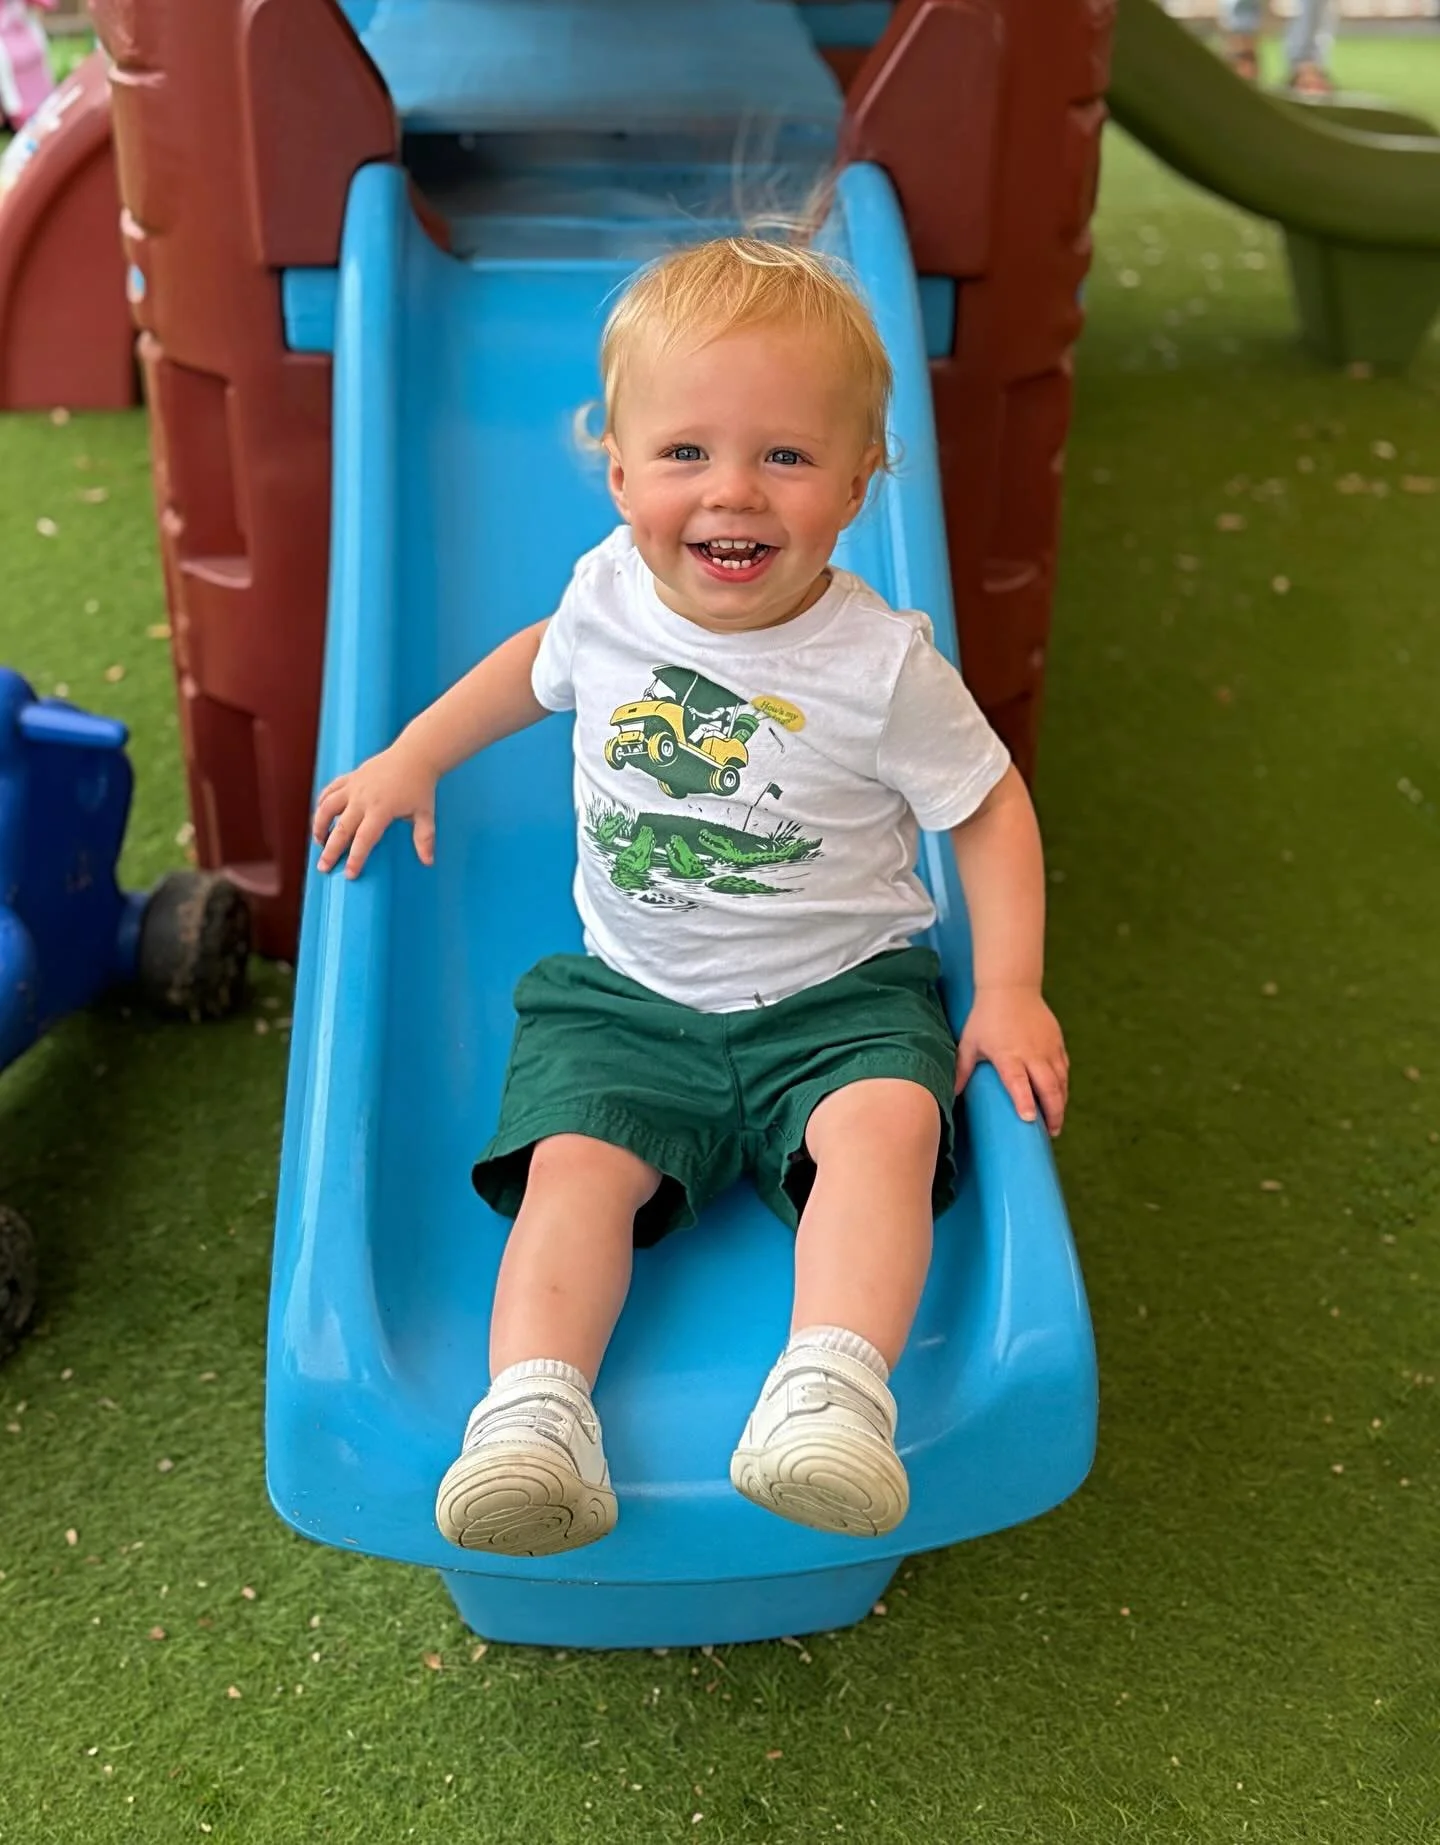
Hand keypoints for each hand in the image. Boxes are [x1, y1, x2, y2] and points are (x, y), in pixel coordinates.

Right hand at [311, 744, 437, 877]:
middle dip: (330, 850)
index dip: (355, 858)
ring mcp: (353, 786)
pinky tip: (321, 815)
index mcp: (381, 809)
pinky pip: (329, 791)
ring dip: (319, 826)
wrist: (414, 755)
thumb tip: (428, 861)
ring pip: (327, 807)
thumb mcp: (425, 813)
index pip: (364, 839)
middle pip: (341, 828)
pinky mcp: (350, 777)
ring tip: (319, 842)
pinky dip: (322, 803)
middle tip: (323, 868)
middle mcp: (362, 798)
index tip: (349, 874)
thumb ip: (424, 838)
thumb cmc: (420, 786)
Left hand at [955, 985, 1068, 1135]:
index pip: (1018, 1082)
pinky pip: (1064, 1068)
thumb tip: (950, 1094)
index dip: (1025, 1101)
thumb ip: (961, 1069)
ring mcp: (1048, 1048)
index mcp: (1009, 1055)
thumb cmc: (986, 1017)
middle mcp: (1032, 1054)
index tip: (1030, 1120)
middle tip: (1051, 1132)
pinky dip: (1064, 1085)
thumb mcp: (970, 1042)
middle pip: (1048, 1087)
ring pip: (1061, 1080)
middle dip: (1053, 1112)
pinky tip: (1060, 1096)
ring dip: (1061, 1102)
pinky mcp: (1057, 1042)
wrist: (1011, 988)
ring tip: (1056, 1121)